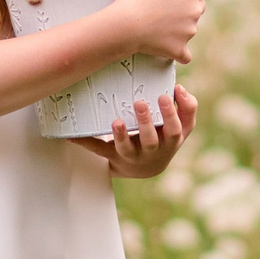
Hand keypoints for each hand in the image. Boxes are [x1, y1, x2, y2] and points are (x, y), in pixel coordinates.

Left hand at [75, 86, 195, 177]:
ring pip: (126, 148)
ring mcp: (131, 155)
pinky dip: (85, 142)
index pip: (174, 129)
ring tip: (116, 121)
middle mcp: (152, 151)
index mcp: (170, 141)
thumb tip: (180, 90)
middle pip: (150, 139)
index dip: (170, 114)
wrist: (147, 169)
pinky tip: (71, 136)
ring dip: (120, 135)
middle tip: (140, 103)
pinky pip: (98, 150)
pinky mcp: (113, 156)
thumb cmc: (166, 138)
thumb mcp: (183, 127)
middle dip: (146, 122)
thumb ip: (188, 108)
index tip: (164, 96)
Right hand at [111, 0, 214, 63]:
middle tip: (165, 5)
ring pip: (191, 26)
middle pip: (199, 5)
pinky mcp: (180, 49)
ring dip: (181, 24)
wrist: (125, 26)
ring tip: (158, 23)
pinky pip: (185, 53)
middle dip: (187, 4)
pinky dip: (178, 49)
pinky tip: (168, 45)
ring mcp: (189, 32)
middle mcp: (195, 11)